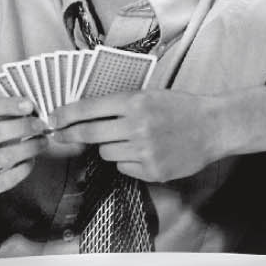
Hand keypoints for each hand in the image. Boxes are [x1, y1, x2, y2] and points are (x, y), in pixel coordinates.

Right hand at [0, 95, 59, 206]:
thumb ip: (2, 116)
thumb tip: (32, 110)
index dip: (6, 105)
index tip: (28, 105)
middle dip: (21, 127)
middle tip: (40, 125)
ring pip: (2, 157)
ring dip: (28, 148)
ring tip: (42, 142)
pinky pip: (7, 178)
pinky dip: (24, 167)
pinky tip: (31, 160)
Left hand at [46, 90, 234, 181]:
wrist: (213, 127)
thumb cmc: (180, 108)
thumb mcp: (149, 95)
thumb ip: (119, 104)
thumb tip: (83, 114)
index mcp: (135, 102)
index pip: (89, 108)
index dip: (66, 114)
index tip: (52, 119)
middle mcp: (137, 126)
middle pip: (90, 133)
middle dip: (70, 134)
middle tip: (58, 135)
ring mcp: (145, 150)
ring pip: (106, 153)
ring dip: (109, 147)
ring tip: (130, 140)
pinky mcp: (152, 170)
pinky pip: (124, 167)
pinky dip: (128, 161)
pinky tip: (146, 152)